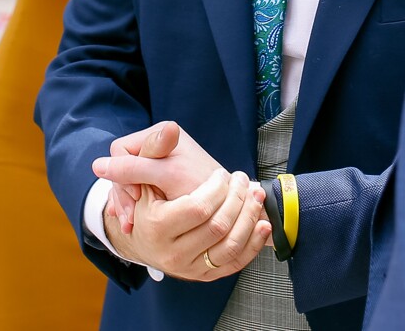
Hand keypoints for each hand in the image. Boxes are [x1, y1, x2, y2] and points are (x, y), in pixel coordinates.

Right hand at [96, 121, 220, 235]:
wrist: (229, 204)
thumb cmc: (201, 185)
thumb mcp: (168, 175)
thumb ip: (135, 168)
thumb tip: (97, 166)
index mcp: (161, 132)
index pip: (120, 151)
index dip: (122, 175)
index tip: (137, 196)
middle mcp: (158, 143)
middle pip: (123, 168)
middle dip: (124, 194)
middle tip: (130, 220)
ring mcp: (157, 162)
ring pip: (127, 182)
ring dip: (127, 204)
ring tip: (130, 226)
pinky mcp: (160, 179)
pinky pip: (136, 192)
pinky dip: (135, 208)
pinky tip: (132, 225)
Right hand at [101, 166, 270, 280]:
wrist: (145, 239)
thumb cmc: (147, 200)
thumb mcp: (143, 173)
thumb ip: (154, 149)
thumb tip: (171, 128)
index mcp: (157, 227)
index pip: (198, 208)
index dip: (217, 188)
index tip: (222, 175)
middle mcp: (173, 254)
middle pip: (218, 227)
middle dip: (238, 199)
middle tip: (242, 180)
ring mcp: (190, 268)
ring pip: (231, 247)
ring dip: (250, 217)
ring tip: (256, 194)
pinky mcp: (205, 275)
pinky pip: (236, 263)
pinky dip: (254, 242)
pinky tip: (262, 222)